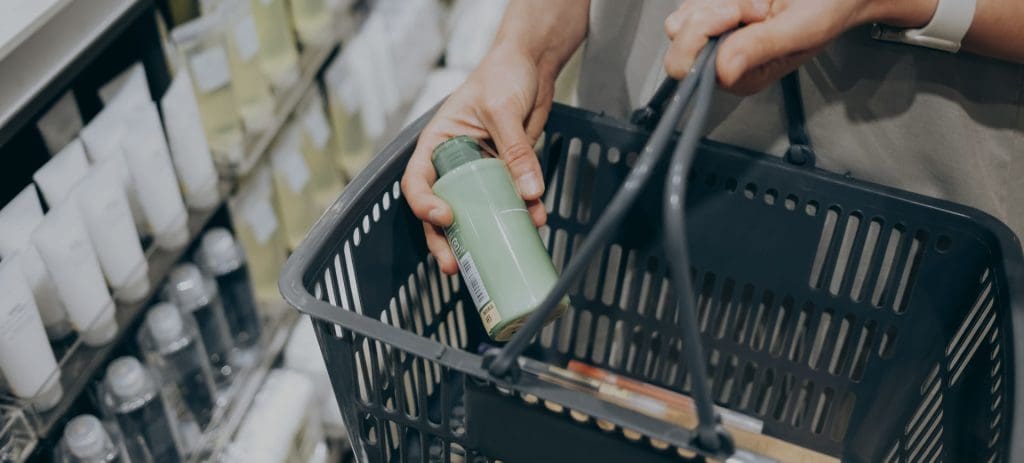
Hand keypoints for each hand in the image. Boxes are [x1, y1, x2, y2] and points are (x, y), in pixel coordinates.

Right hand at [401, 46, 552, 274]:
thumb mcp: (504, 110)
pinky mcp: (505, 174)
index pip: (418, 182)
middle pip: (441, 209)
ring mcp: (479, 171)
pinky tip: (534, 223)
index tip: (445, 217)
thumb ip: (516, 150)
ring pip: (474, 213)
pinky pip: (508, 201)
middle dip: (445, 241)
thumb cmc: (503, 74)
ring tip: (494, 257)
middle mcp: (453, 162)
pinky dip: (520, 215)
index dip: (425, 205)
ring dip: (484, 237)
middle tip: (455, 265)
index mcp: (437, 144)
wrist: (532, 64)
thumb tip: (530, 192)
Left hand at [662, 0, 938, 94]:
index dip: (703, 35)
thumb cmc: (829, 9)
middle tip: (755, 6)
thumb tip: (723, 71)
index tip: (737, 13)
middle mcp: (725, 59)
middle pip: (679, 37)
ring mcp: (719, 34)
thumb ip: (761, 48)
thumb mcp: (800, 29)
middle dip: (712, 13)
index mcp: (741, 76)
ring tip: (758, 2)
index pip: (687, 67)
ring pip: (685, 14)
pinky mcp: (718, 11)